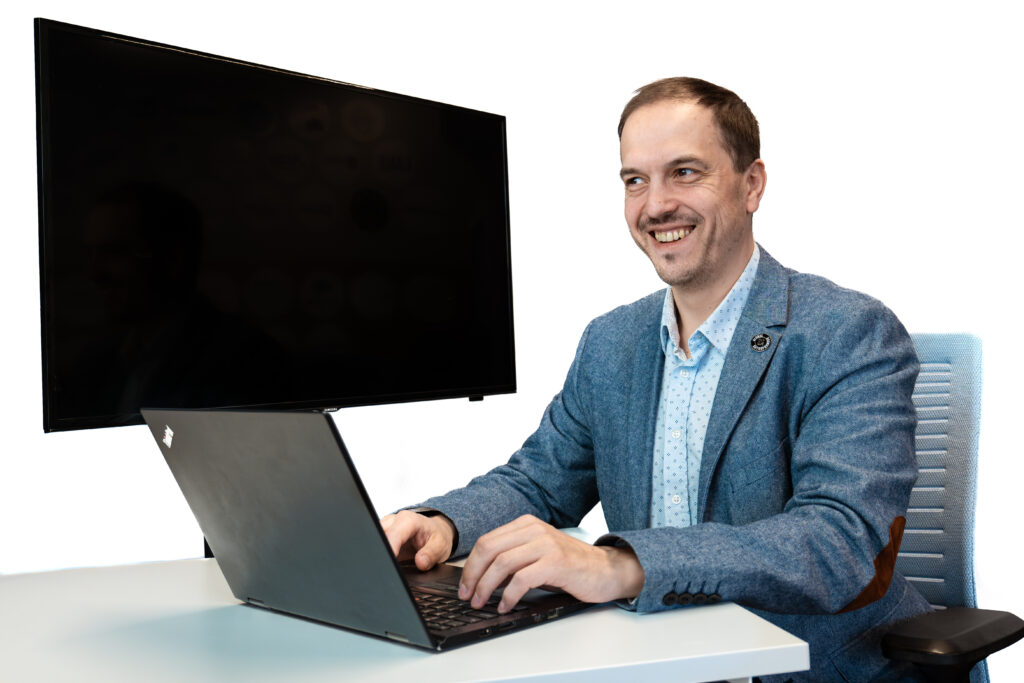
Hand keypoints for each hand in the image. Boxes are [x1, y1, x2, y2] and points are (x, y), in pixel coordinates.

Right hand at [380, 510, 455, 570]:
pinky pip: (376, 546)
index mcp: (408, 520)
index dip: (390, 548)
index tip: (389, 563)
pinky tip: (387, 564)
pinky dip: (380, 556)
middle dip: (382, 553)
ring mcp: (385, 529)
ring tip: (391, 566)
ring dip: (380, 554)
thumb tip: (421, 562)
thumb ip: (432, 553)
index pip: (393, 534)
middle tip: (389, 568)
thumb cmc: (435, 535)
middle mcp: (393, 521)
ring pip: (374, 541)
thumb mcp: (441, 544)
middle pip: (379, 537)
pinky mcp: (381, 537)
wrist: (433, 531)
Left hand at [458, 515, 644, 612]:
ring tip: (482, 603)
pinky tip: (505, 606)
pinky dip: (508, 596)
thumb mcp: (537, 555)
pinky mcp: (556, 562)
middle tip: (467, 596)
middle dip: (473, 575)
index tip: (465, 585)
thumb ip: (512, 558)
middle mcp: (534, 529)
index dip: (470, 565)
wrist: (604, 570)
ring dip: (486, 587)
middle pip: (489, 549)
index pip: (487, 541)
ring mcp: (545, 544)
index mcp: (526, 524)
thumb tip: (480, 577)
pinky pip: (522, 579)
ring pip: (502, 563)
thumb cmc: (569, 566)